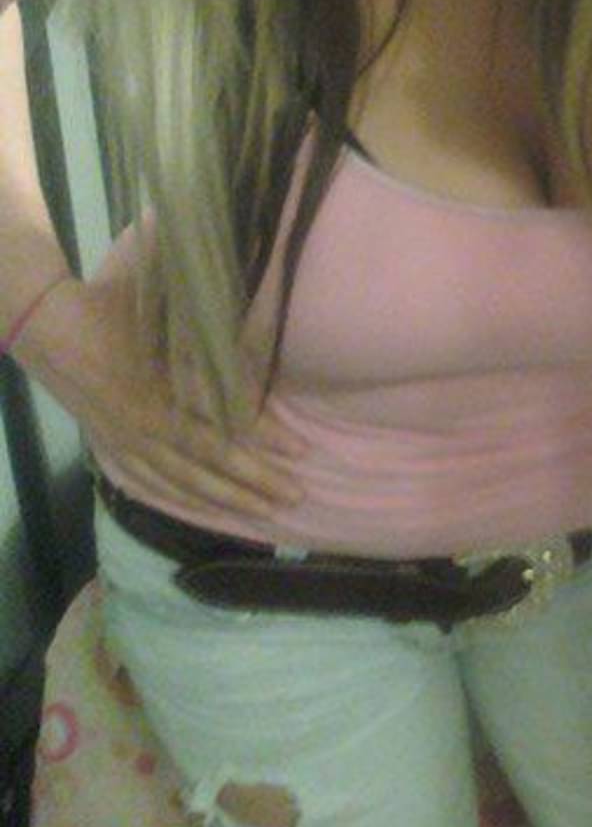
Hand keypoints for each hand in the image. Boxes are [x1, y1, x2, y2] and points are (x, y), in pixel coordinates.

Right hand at [14, 272, 307, 518]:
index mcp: (167, 392)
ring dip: (228, 499)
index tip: (302, 449)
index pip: (228, 424)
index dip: (266, 438)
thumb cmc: (117, 315)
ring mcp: (131, 444)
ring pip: (186, 482)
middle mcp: (151, 426)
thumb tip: (260, 349)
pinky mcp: (115, 451)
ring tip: (266, 511)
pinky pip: (152, 485)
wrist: (55, 332)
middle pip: (213, 463)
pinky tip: (208, 510)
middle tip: (297, 495)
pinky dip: (183, 500)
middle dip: (257, 482)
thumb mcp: (168, 320)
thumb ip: (210, 343)